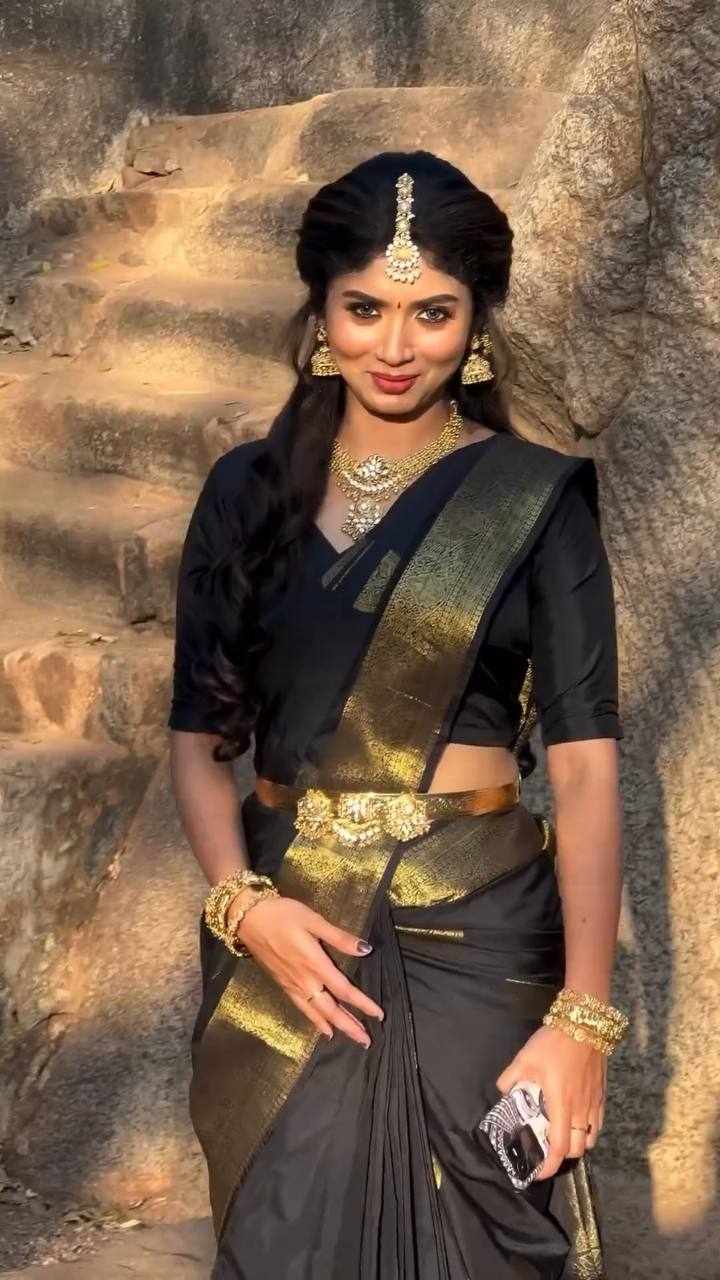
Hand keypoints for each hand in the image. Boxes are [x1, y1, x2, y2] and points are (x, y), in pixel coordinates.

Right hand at [227, 888, 384, 1048]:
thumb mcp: (313, 920)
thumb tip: (366, 949)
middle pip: (331, 1009)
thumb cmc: (282, 915)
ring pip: (317, 1013)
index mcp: (314, 964)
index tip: (378, 1015)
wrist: (248, 918)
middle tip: (367, 1041)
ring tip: (351, 1038)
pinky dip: (315, 1022)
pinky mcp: (283, 984)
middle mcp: (304, 980)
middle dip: (350, 1025)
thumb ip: (339, 937)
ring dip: (336, 1027)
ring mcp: (292, 985)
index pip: (343, 990)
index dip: (362, 1003)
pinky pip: (302, 1009)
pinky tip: (323, 1028)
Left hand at [495, 1024, 606, 1179]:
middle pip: (577, 1149)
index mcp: (561, 1105)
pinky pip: (598, 1123)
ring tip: (562, 1135)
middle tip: (547, 1149)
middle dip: (562, 1156)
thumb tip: (503, 1091)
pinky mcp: (602, 1093)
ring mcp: (594, 1103)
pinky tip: (577, 1119)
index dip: (549, 1166)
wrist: (585, 1023)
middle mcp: (581, 1110)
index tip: (539, 1172)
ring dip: (577, 1143)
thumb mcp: (525, 1059)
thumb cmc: (554, 1042)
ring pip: (590, 1138)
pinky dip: (589, 1130)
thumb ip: (511, 1078)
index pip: (559, 1148)